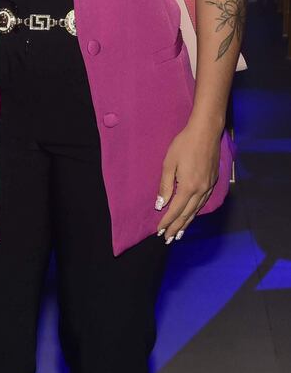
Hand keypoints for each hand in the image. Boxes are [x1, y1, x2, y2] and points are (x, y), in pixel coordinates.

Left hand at [155, 119, 221, 242]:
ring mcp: (209, 187)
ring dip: (187, 223)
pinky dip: (195, 212)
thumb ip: (165, 185)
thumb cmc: (184, 145)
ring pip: (196, 210)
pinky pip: (203, 203)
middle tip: (168, 239)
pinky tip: (191, 215)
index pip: (176, 210)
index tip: (159, 232)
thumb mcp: (169, 163)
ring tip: (179, 233)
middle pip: (187, 214)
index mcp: (189, 187)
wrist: (206, 132)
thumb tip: (161, 204)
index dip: (167, 221)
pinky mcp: (212, 182)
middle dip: (177, 227)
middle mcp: (201, 191)